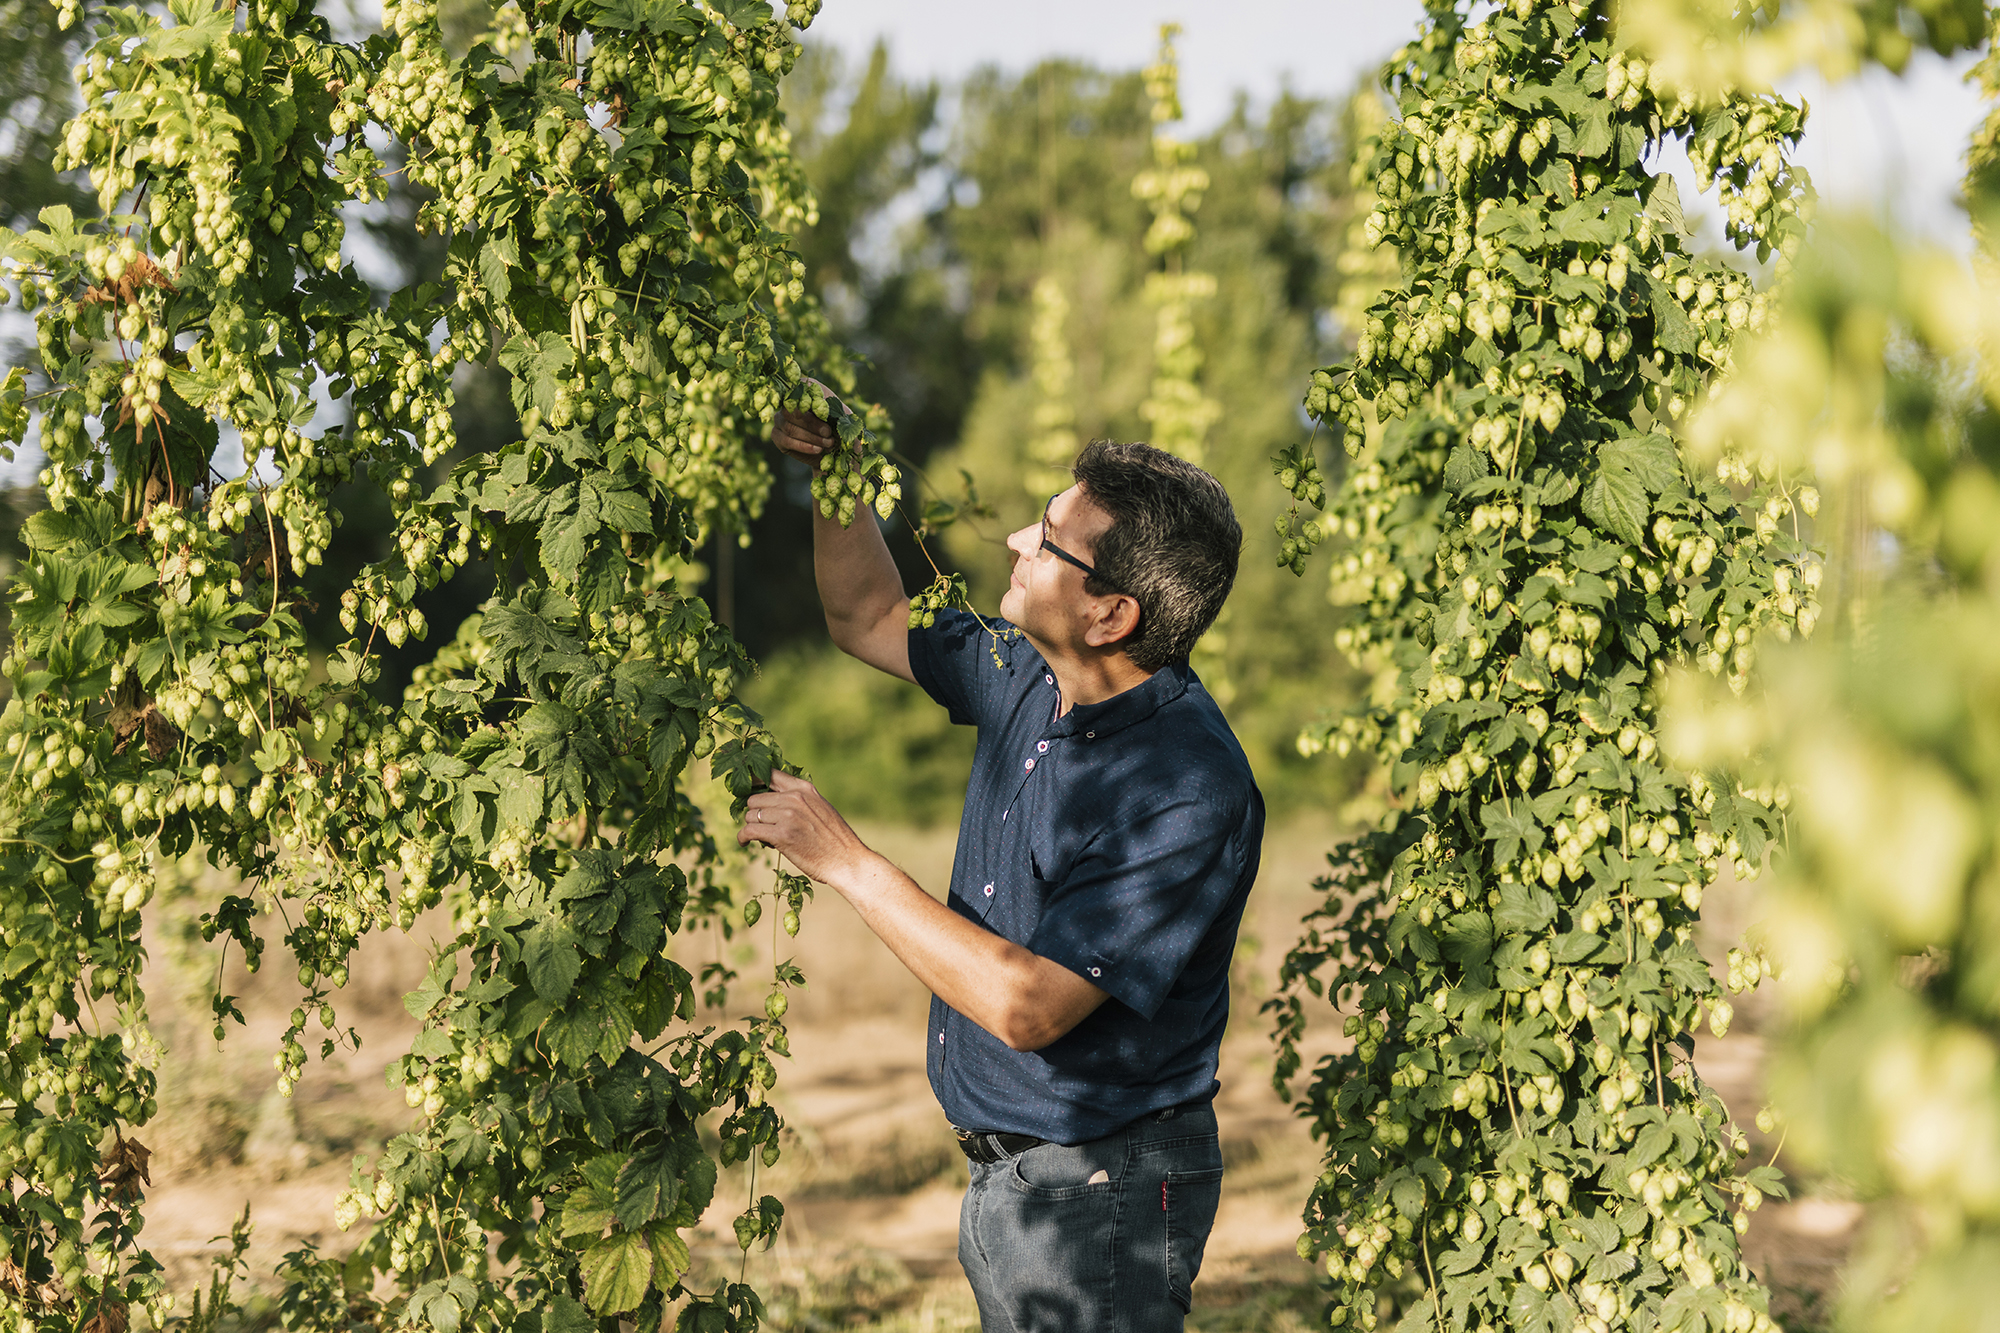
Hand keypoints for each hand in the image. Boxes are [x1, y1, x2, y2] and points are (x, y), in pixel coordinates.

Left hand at [738, 770, 872, 885]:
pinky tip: (744, 843)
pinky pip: (749, 831)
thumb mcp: (820, 808)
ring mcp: (787, 815)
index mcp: (804, 788)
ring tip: (762, 838)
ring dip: (752, 827)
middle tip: (761, 826)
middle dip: (755, 813)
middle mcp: (794, 798)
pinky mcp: (781, 835)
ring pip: (751, 816)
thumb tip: (774, 801)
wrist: (846, 861)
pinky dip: (743, 837)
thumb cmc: (834, 839)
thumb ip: (800, 799)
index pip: (769, 774)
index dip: (753, 781)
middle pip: (754, 799)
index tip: (744, 790)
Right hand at [771, 379, 838, 461]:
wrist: (833, 448)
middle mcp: (788, 402)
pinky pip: (786, 440)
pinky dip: (804, 446)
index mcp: (804, 390)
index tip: (819, 411)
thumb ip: (836, 413)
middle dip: (812, 424)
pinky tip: (818, 450)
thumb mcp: (842, 418)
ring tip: (828, 444)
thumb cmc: (838, 427)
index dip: (806, 400)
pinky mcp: (777, 435)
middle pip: (792, 411)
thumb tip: (833, 415)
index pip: (799, 390)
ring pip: (789, 427)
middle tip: (828, 433)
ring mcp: (779, 418)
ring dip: (811, 437)